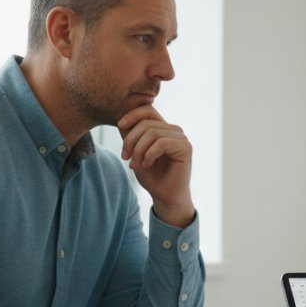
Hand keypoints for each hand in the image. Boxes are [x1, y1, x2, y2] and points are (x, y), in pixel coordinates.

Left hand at [117, 106, 194, 227]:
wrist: (165, 196)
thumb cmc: (152, 176)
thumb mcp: (135, 153)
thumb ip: (131, 136)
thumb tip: (121, 119)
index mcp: (162, 128)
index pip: (147, 110)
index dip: (132, 114)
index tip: (120, 125)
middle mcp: (173, 130)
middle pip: (146, 122)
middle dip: (131, 140)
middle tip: (126, 157)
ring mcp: (181, 138)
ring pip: (152, 132)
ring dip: (139, 149)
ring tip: (135, 164)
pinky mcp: (185, 147)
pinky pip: (162, 143)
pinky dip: (149, 154)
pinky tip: (147, 164)